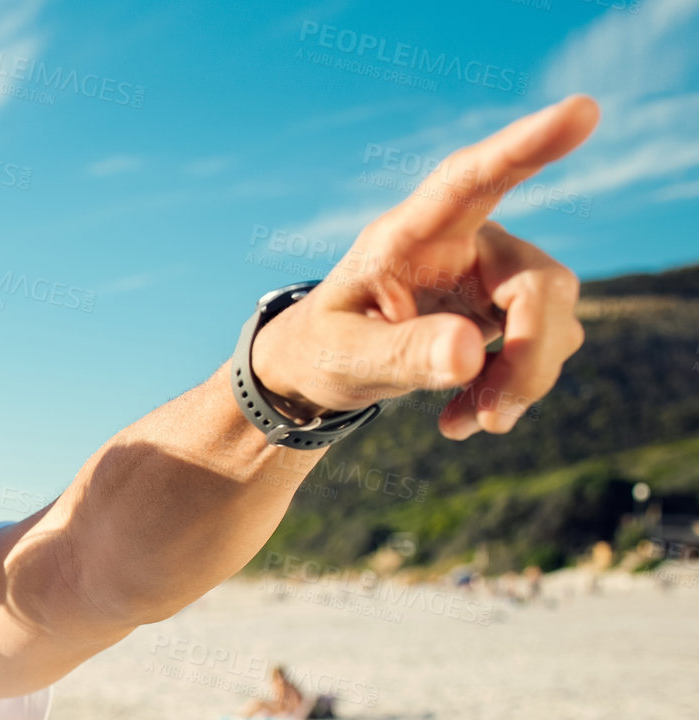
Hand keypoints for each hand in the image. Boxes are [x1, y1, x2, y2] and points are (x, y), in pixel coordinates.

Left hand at [250, 94, 599, 439]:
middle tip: (495, 417)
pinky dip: (513, 391)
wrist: (323, 367)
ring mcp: (492, 274)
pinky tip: (464, 418)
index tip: (580, 111)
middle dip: (531, 354)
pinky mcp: (508, 309)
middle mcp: (464, 242)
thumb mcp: (343, 357)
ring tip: (466, 424)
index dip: (525, 147)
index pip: (470, 180)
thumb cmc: (322, 348)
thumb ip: (399, 353)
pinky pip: (543, 347)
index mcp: (410, 235)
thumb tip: (470, 352)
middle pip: (539, 281)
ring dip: (523, 381)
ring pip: (554, 318)